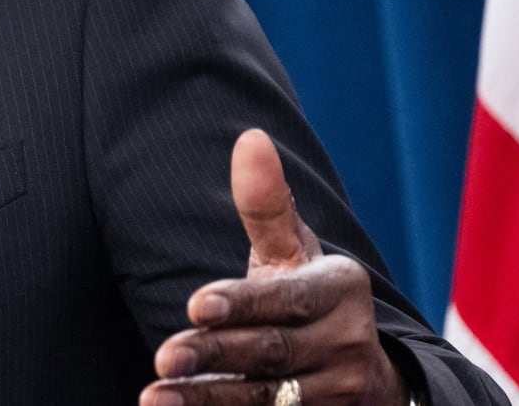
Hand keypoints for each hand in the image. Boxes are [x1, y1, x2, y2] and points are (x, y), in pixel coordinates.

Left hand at [139, 130, 408, 405]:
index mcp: (339, 289)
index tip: (195, 306)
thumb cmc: (307, 295)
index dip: (241, 304)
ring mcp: (336, 392)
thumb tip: (249, 138)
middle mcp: (345, 343)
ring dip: (208, 400)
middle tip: (164, 357)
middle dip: (215, 354)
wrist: (364, 373)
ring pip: (266, 399)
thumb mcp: (294, 251)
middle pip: (271, 352)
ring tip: (154, 397)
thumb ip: (266, 204)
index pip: (286, 300)